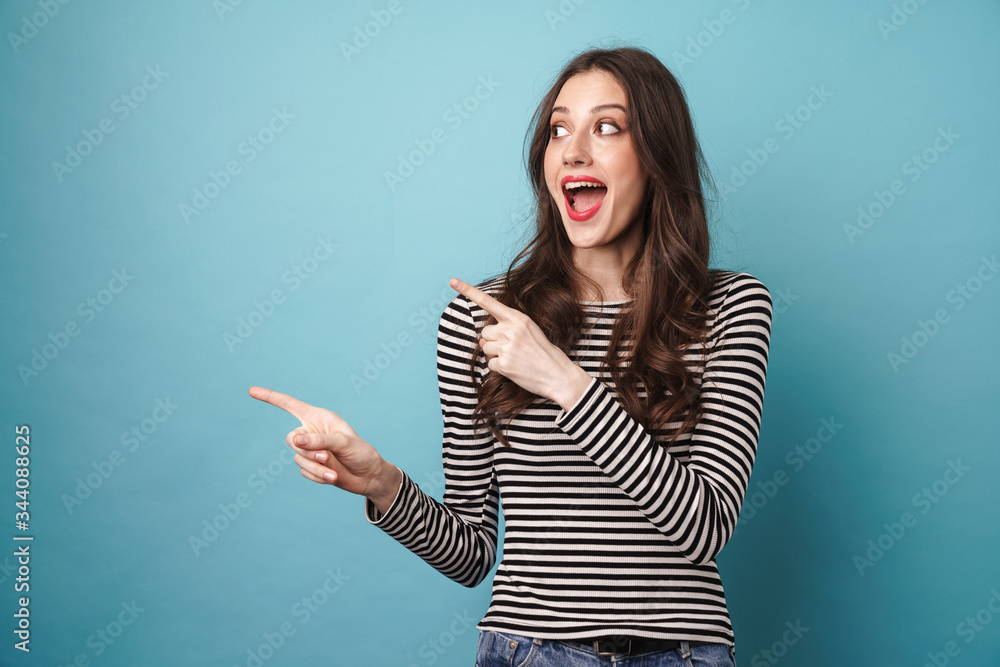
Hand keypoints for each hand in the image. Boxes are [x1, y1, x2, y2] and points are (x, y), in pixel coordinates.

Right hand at [248, 386, 397, 501]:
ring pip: (298, 458)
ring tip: (333, 472)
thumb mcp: (343, 443)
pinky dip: (318, 476)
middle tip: (326, 456)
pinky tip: (332, 477)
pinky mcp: (311, 466)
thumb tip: (294, 440)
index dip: (270, 398)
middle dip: (308, 450)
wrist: (369, 477)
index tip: (251, 391)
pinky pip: (304, 472)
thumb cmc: (361, 453)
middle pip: (291, 439)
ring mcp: (310, 450)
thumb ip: (319, 440)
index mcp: (319, 418)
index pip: (290, 405)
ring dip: (316, 468)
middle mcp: (312, 432)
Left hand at [448, 277, 591, 409]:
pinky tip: (515, 369)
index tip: (452, 281)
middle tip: (514, 349)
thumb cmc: (544, 353)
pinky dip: (499, 369)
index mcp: (518, 318)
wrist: (558, 375)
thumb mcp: (529, 333)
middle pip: (485, 333)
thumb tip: (481, 342)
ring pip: (486, 349)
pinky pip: (490, 364)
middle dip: (494, 342)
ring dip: (496, 355)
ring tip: (516, 359)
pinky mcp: (504, 364)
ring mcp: (507, 347)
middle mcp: (511, 330)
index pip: (489, 302)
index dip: (469, 291)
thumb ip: (505, 331)